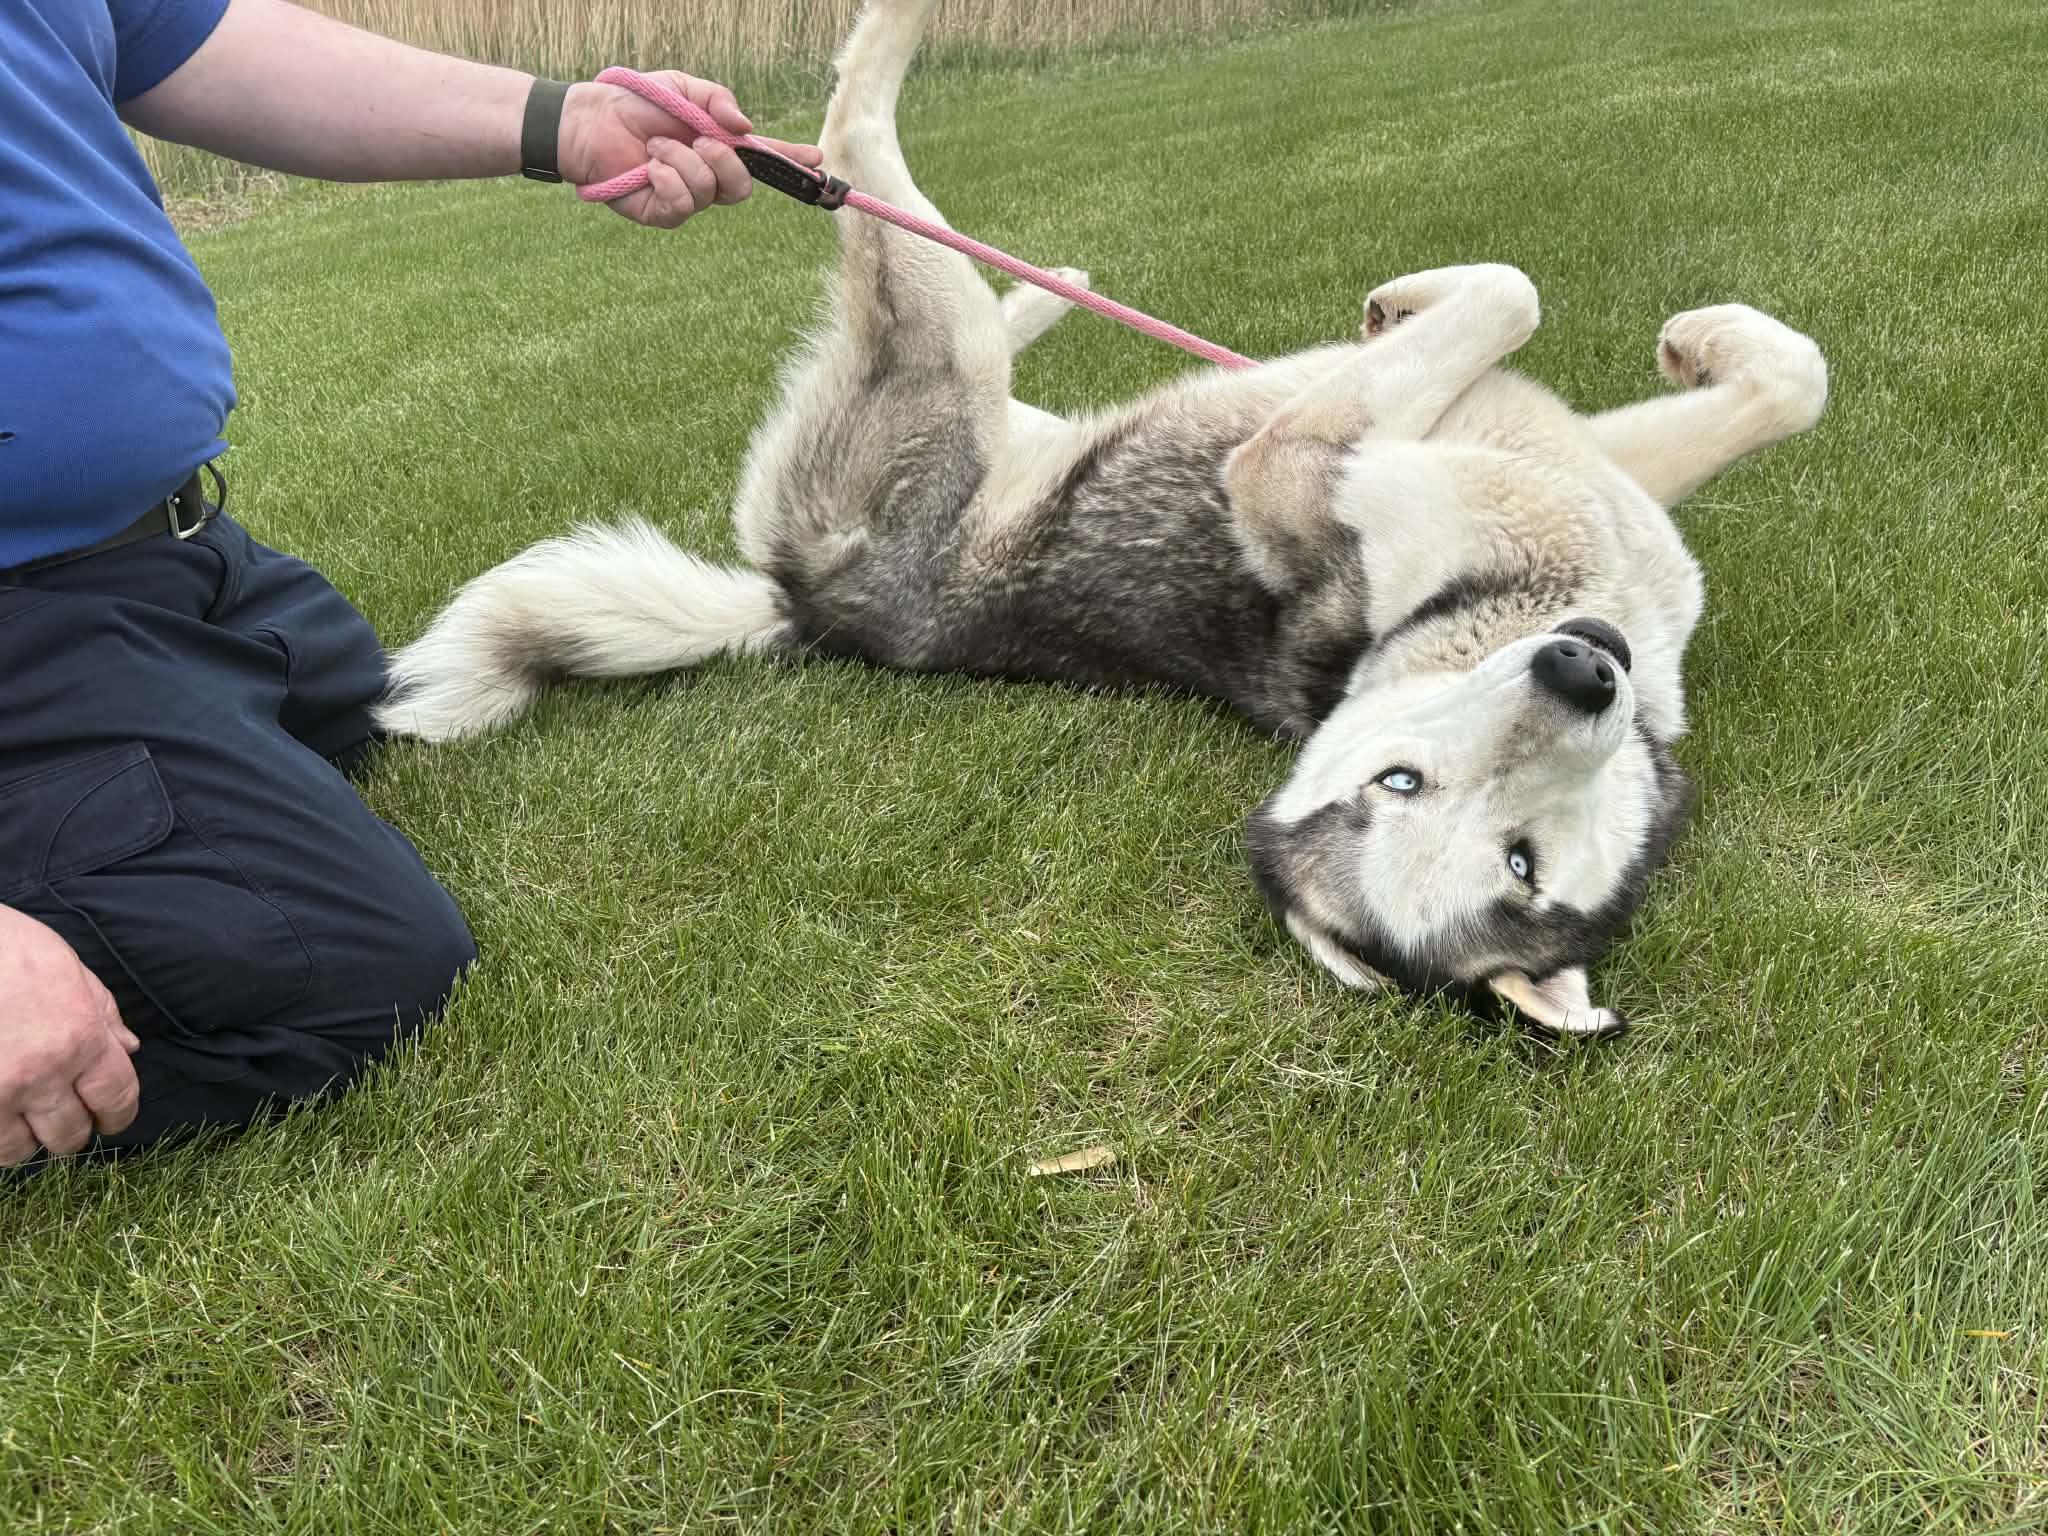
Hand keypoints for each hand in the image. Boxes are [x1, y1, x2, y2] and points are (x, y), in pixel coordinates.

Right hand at [0, 906, 140, 1163]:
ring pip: (22, 1149)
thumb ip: (102, 1013)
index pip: (117, 1097)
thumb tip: (129, 1048)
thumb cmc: (6, 946)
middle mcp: (42, 1072)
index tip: (111, 1119)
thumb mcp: (67, 968)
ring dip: (27, 1139)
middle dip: (73, 1130)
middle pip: (71, 1132)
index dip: (118, 1115)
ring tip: (23, 1119)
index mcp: (80, 1037)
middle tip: (64, 1120)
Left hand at [559, 73, 823, 228]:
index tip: (815, 159)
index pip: (761, 159)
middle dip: (725, 162)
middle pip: (742, 188)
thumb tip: (745, 129)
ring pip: (709, 192)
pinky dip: (666, 178)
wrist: (591, 121)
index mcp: (718, 146)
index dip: (790, 162)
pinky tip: (648, 167)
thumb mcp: (683, 88)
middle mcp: (707, 177)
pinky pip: (681, 204)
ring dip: (682, 160)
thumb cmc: (635, 103)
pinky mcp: (662, 214)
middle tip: (698, 141)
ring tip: (654, 146)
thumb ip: (718, 101)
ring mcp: (686, 199)